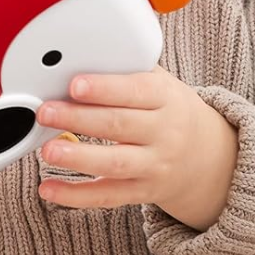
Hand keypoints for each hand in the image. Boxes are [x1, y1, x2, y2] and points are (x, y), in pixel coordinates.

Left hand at [36, 66, 238, 229]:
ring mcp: (154, 165)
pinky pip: (107, 196)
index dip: (104, 89)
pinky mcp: (142, 191)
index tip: (75, 84)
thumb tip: (80, 58)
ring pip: (114, 163)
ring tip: (49, 150)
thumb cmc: (171, 111)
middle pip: (119, 125)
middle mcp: (163, 133)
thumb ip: (127, 70)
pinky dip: (76, 196)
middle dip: (79, 118)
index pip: (135, 91)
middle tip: (46, 112)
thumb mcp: (161, 84)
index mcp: (166, 98)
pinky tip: (49, 189)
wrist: (208, 157)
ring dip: (78, 157)